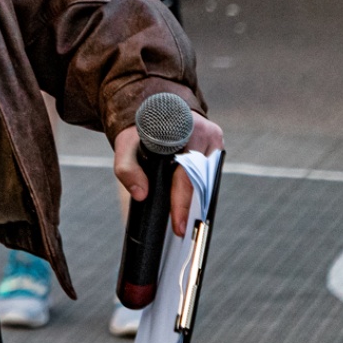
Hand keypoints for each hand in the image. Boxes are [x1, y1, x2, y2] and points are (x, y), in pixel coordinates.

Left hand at [114, 111, 223, 235]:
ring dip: (197, 198)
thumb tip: (141, 195)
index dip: (180, 202)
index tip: (178, 226)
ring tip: (184, 222)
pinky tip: (189, 206)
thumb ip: (126, 169)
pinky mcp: (217, 147)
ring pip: (207, 178)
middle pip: (200, 178)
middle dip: (190, 205)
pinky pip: (210, 174)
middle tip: (180, 230)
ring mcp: (215, 139)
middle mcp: (205, 132)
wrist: (154, 112)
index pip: (185, 173)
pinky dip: (199, 190)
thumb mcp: (125, 145)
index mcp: (182, 128)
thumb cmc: (140, 130)